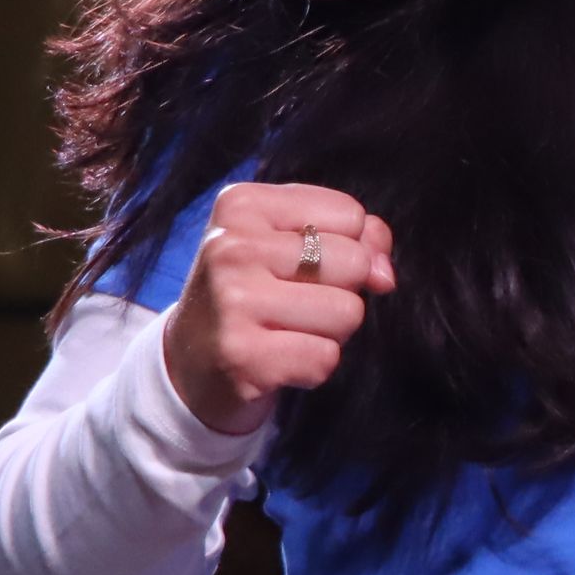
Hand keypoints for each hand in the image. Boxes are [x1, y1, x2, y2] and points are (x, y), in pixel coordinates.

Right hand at [161, 183, 394, 437]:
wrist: (190, 366)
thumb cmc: (256, 295)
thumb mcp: (294, 246)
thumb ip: (357, 238)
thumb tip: (384, 274)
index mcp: (241, 206)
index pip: (350, 215)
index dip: (346, 247)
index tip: (299, 267)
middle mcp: (229, 246)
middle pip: (354, 263)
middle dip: (341, 292)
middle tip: (291, 305)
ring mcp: (231, 300)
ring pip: (348, 312)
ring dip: (329, 333)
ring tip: (283, 332)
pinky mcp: (240, 355)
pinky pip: (326, 357)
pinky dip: (312, 368)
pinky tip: (275, 361)